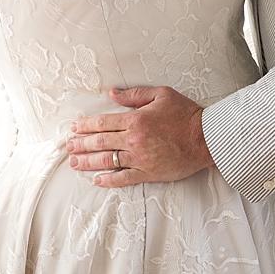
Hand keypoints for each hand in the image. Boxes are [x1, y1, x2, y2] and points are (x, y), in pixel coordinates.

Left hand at [66, 86, 213, 187]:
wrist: (206, 138)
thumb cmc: (186, 114)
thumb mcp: (162, 95)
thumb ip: (135, 94)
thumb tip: (112, 94)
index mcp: (136, 120)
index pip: (103, 123)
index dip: (86, 126)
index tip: (74, 127)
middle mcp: (134, 140)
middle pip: (100, 142)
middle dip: (81, 144)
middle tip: (69, 146)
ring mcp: (140, 158)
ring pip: (107, 160)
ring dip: (87, 162)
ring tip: (75, 162)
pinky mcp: (149, 173)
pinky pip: (123, 178)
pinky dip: (108, 179)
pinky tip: (97, 179)